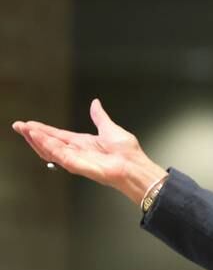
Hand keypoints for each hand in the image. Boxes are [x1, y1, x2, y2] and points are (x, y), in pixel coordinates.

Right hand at [12, 99, 167, 205]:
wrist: (134, 166)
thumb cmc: (127, 153)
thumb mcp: (110, 129)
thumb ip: (99, 117)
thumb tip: (95, 103)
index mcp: (83, 143)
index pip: (58, 135)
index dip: (43, 130)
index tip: (30, 124)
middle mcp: (77, 151)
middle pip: (50, 142)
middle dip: (33, 134)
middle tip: (19, 126)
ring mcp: (76, 159)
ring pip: (50, 149)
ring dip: (37, 139)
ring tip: (26, 130)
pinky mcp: (77, 165)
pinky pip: (59, 155)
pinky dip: (48, 146)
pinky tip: (39, 138)